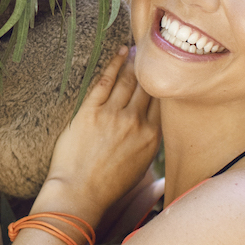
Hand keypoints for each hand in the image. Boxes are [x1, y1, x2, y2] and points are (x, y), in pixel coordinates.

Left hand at [33, 47, 159, 224]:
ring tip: (137, 50)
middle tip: (152, 53)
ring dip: (134, 62)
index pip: (163, 102)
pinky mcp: (90, 110)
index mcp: (152, 137)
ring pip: (129, 80)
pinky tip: (120, 53)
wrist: (79, 193)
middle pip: (148, 86)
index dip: (164, 84)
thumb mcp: (140, 165)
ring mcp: (113, 114)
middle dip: (151, 68)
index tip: (165, 71)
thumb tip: (153, 122)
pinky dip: (114, 63)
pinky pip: (105, 80)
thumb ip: (150, 141)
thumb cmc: (108, 186)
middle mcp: (136, 122)